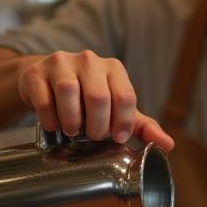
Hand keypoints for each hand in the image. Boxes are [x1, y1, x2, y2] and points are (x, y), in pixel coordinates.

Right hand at [18, 50, 173, 149]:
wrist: (46, 81)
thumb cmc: (87, 98)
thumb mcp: (116, 109)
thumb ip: (142, 126)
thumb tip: (169, 146)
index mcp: (114, 68)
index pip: (125, 97)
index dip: (123, 123)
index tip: (117, 138)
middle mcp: (89, 60)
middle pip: (99, 97)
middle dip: (97, 126)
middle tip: (93, 137)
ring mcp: (61, 63)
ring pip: (69, 92)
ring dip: (73, 121)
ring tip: (73, 132)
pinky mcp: (37, 72)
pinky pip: (44, 98)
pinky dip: (50, 119)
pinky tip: (54, 126)